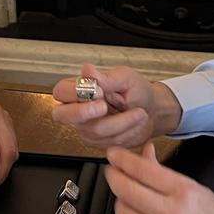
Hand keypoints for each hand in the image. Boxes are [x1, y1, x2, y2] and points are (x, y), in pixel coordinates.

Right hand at [51, 64, 182, 148]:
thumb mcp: (125, 78)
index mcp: (80, 89)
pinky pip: (108, 141)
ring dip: (122, 121)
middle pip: (62, 115)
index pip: (61, 91)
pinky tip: (135, 123)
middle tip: (104, 107)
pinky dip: (127, 131)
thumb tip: (87, 70)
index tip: (98, 91)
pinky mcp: (97, 142)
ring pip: (94, 130)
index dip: (75, 92)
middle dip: (83, 112)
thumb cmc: (136, 91)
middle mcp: (77, 109)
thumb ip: (106, 77)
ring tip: (139, 112)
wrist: (151, 110)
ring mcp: (85, 128)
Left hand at [105, 143, 213, 213]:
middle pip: (125, 190)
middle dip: (113, 176)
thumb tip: (145, 154)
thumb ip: (165, 172)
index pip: (143, 170)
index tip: (114, 154)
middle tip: (111, 170)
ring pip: (123, 212)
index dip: (122, 159)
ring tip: (130, 196)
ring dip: (122, 201)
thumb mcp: (196, 189)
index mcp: (184, 192)